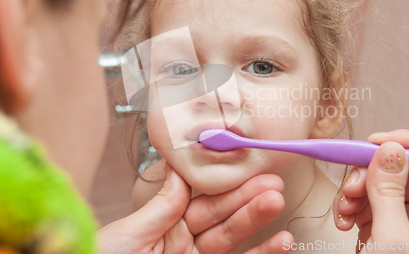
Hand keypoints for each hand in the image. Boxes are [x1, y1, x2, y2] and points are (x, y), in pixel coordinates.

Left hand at [98, 165, 292, 253]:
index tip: (242, 165)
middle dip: (248, 197)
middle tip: (272, 181)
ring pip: (233, 237)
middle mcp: (184, 242)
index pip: (200, 198)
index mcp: (164, 225)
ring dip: (257, 219)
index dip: (223, 183)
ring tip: (278, 201)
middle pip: (222, 215)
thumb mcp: (127, 235)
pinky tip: (281, 242)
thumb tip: (181, 171)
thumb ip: (160, 206)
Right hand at [332, 129, 408, 252]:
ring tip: (345, 208)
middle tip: (352, 184)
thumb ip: (389, 192)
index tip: (378, 142)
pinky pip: (368, 201)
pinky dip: (351, 205)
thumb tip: (391, 151)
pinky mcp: (384, 227)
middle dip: (371, 174)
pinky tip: (344, 219)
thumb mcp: (390, 241)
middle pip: (402, 171)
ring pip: (380, 184)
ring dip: (356, 190)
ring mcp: (404, 222)